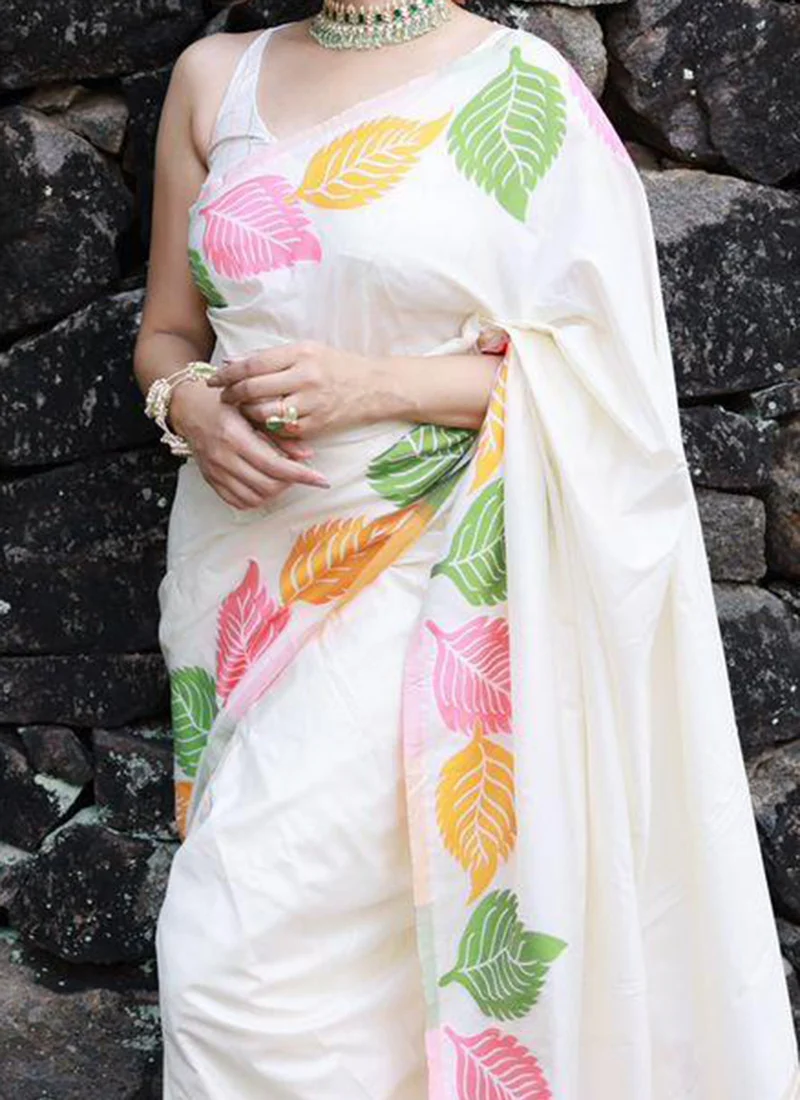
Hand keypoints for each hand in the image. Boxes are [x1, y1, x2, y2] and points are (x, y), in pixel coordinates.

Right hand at [169, 382, 329, 509]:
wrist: (189, 408)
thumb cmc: (225, 404)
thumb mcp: (254, 410)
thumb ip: (280, 435)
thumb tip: (308, 455)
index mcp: (235, 436)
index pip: (274, 465)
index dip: (301, 475)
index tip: (321, 480)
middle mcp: (223, 457)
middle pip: (266, 485)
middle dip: (289, 483)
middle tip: (298, 472)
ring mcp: (215, 471)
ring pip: (254, 497)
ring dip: (274, 491)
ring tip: (281, 477)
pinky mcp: (210, 480)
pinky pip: (237, 501)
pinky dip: (256, 498)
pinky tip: (263, 484)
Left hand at [205, 340, 379, 440]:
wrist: (373, 387)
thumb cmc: (336, 365)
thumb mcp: (306, 350)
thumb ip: (269, 356)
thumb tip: (232, 362)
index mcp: (300, 354)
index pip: (253, 364)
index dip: (229, 374)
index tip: (215, 380)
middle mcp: (305, 378)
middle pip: (254, 390)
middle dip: (232, 395)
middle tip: (224, 397)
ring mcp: (311, 404)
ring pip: (264, 413)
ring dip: (247, 413)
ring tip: (243, 409)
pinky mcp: (315, 425)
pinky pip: (280, 429)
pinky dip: (267, 426)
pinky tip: (263, 421)